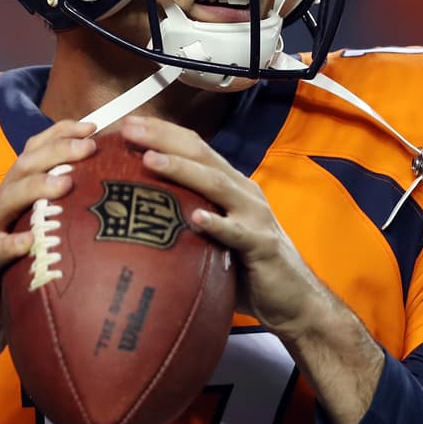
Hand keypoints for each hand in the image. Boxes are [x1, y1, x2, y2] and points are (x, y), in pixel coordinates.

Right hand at [0, 119, 96, 358]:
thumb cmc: (20, 280)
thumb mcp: (48, 242)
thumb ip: (68, 219)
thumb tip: (117, 202)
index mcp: (17, 198)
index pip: (35, 153)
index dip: (61, 134)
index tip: (93, 126)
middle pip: (23, 167)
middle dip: (56, 151)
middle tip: (89, 147)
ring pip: (7, 199)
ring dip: (37, 187)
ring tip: (66, 183)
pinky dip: (12, 244)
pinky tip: (31, 243)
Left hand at [119, 116, 329, 342]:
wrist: (295, 299)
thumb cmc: (245, 267)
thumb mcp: (214, 235)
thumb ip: (185, 220)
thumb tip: (134, 217)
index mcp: (230, 185)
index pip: (195, 147)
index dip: (163, 131)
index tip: (128, 124)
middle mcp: (243, 192)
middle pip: (201, 155)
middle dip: (163, 138)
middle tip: (128, 130)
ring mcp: (254, 216)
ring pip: (216, 184)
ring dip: (182, 169)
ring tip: (151, 160)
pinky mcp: (262, 245)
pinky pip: (237, 233)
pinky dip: (217, 224)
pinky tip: (196, 219)